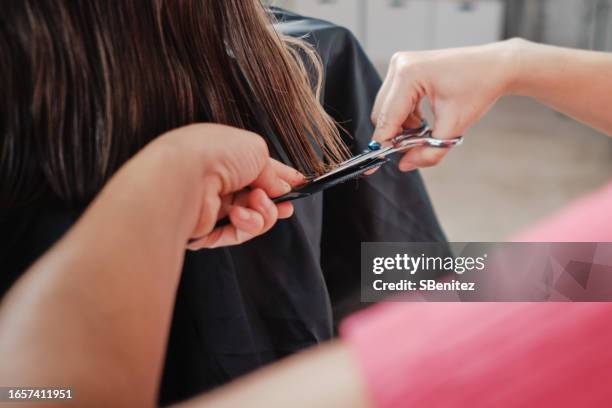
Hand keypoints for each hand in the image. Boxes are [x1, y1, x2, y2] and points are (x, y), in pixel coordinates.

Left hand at [150, 124, 303, 248]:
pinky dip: (245, 226)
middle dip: (274, 203)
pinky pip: (236, 234)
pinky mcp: (205, 228)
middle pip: (257, 196)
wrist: (184, 176)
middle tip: (286, 206)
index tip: (300, 185)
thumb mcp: (256, 151)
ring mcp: (210, 204)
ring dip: (262, 214)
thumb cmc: (215, 153)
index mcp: (224, 152)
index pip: (258, 167)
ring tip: (256, 203)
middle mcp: (216, 178)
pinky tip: (241, 216)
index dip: (280, 177)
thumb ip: (272, 172)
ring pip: (251, 218)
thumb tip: (281, 188)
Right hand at [371, 39, 521, 170]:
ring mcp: (400, 64)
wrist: (495, 67)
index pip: (386, 118)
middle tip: (416, 146)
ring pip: (386, 108)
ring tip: (426, 129)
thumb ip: (428, 151)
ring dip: (402, 125)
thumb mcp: (454, 127)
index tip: (378, 165)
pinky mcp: (404, 68)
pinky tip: (423, 119)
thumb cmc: (479, 88)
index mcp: (408, 75)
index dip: (384, 144)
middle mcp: (399, 65)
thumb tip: (405, 165)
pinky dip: (405, 115)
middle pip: (381, 113)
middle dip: (396, 134)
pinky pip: (393, 100)